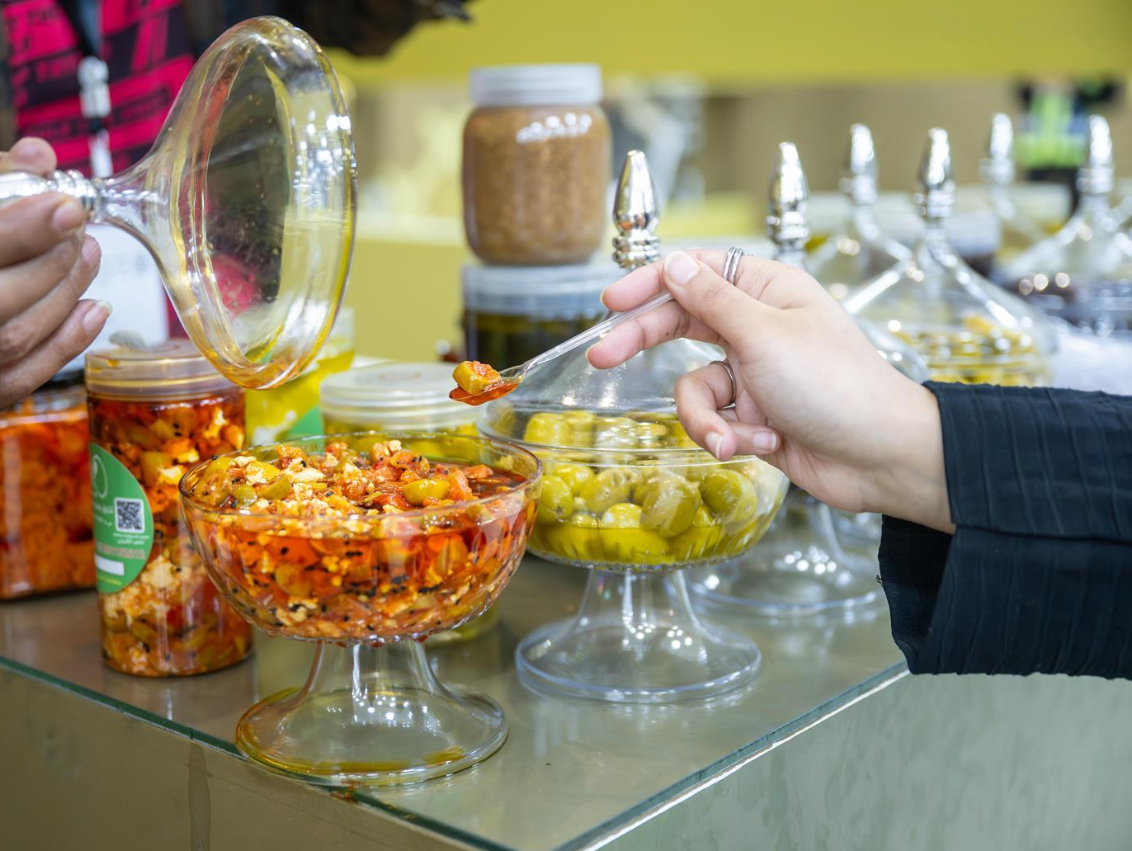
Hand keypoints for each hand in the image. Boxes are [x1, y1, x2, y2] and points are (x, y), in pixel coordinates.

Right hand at [0, 138, 107, 404]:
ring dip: (66, 293)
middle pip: (0, 298)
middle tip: (79, 228)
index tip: (68, 206)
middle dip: (52, 260)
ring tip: (88, 253)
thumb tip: (40, 156)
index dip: (24, 229)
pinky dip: (67, 342)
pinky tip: (94, 307)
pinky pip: (23, 376)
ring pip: (16, 337)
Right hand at [588, 250, 953, 532]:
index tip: (612, 300)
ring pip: (694, 386)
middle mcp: (757, 327)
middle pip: (681, 324)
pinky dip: (733, 436)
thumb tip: (672, 262)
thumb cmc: (835, 385)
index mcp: (767, 291)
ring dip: (707, 417)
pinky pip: (716, 421)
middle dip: (646, 345)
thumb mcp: (763, 336)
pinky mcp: (754, 415)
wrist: (879, 457)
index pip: (696, 272)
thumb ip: (710, 300)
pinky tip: (764, 443)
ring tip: (733, 438)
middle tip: (602, 358)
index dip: (651, 281)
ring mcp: (755, 373)